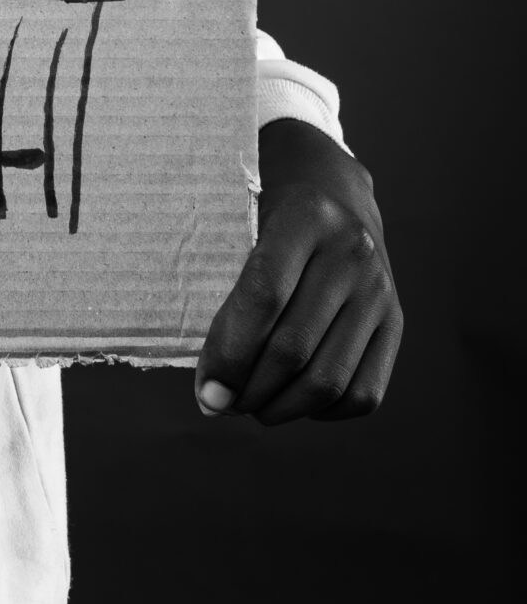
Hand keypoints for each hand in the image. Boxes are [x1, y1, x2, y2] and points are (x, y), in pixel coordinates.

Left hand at [194, 118, 401, 423]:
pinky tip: (295, 399)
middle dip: (249, 390)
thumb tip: (212, 394)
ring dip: (282, 409)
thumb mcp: (241, 225)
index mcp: (306, 216)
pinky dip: (324, 412)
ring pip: (329, 380)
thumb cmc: (266, 216)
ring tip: (252, 407)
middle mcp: (351, 251)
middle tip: (222, 403)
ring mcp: (380, 289)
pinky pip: (364, 392)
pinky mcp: (398, 321)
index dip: (230, 354)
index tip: (206, 393)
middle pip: (294, 347)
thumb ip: (225, 296)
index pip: (263, 297)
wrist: (335, 191)